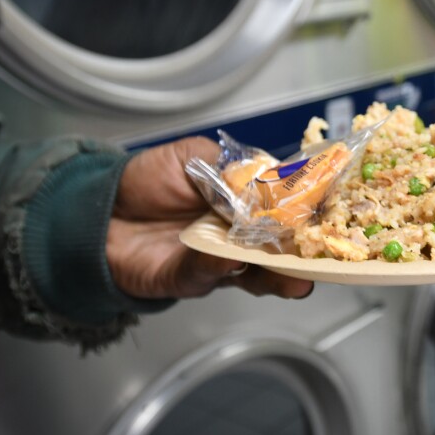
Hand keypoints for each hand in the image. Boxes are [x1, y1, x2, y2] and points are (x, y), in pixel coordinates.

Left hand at [106, 137, 313, 299]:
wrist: (99, 210)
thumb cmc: (149, 180)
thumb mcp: (195, 156)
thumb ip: (230, 166)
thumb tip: (264, 180)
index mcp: (248, 203)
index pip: (288, 206)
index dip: (312, 207)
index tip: (335, 206)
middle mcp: (242, 236)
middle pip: (284, 247)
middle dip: (308, 252)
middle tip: (330, 252)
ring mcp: (220, 261)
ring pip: (259, 272)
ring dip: (280, 275)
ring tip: (300, 277)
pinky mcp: (191, 278)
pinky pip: (209, 273)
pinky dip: (220, 266)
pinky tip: (229, 258)